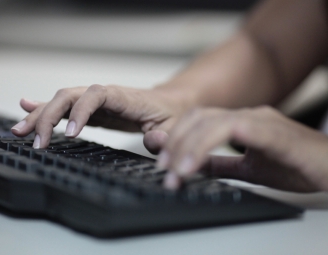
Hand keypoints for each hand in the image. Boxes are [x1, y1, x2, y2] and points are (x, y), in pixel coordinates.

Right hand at [11, 84, 184, 152]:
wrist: (169, 103)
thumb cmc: (170, 114)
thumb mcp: (173, 127)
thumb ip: (163, 136)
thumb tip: (151, 141)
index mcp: (124, 97)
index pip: (94, 95)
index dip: (80, 112)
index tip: (71, 135)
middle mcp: (104, 95)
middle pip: (69, 96)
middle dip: (49, 116)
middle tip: (37, 142)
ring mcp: (94, 102)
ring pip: (61, 101)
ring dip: (39, 115)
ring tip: (19, 130)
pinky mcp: (90, 110)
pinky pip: (64, 107)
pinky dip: (44, 109)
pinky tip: (26, 108)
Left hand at [157, 106, 327, 191]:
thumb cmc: (297, 165)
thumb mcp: (249, 168)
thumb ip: (221, 164)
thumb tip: (193, 166)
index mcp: (240, 122)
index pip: (198, 121)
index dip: (176, 139)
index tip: (164, 164)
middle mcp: (246, 115)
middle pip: (197, 118)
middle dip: (174, 143)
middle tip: (164, 169)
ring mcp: (258, 119)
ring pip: (209, 121)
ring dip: (186, 146)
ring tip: (175, 172)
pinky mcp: (270, 130)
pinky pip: (232, 129)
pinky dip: (206, 145)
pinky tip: (193, 165)